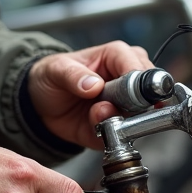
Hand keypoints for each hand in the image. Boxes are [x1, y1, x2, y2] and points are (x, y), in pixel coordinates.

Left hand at [26, 42, 153, 148]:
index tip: (123, 98)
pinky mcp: (119, 125)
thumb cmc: (53, 76)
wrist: (43, 103)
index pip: (139, 69)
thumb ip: (73, 75)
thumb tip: (93, 84)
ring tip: (94, 116)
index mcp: (117, 56)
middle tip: (105, 109)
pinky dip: (111, 136)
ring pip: (140, 118)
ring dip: (118, 122)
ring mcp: (126, 104)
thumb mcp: (56, 69)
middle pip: (148, 95)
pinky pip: (125, 136)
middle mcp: (128, 79)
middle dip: (129, 108)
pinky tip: (95, 129)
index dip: (135, 85)